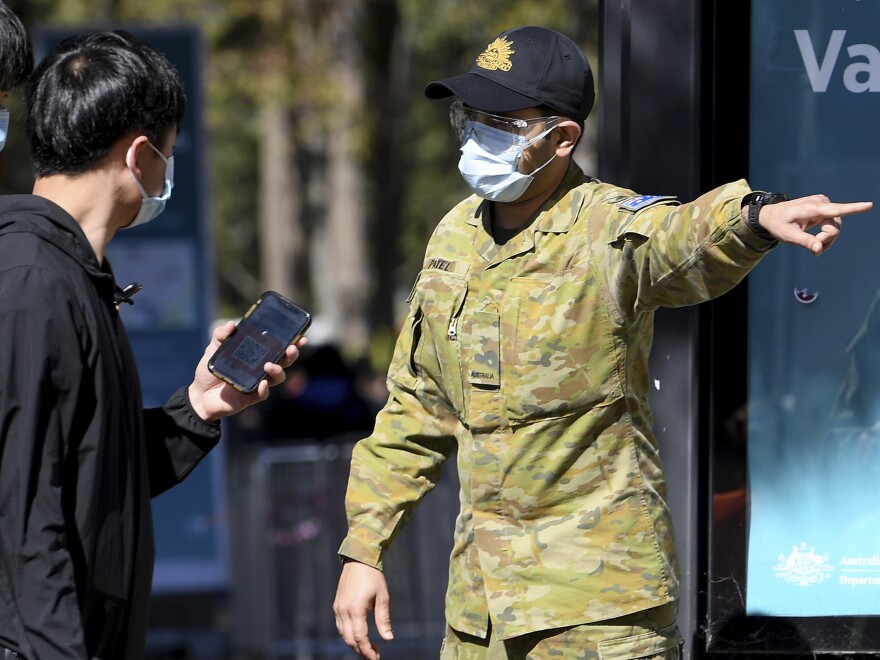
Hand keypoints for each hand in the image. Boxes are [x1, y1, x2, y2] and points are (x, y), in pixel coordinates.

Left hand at [187, 320, 306, 421]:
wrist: (199, 394)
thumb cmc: (210, 371)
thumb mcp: (213, 349)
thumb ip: (221, 336)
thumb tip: (232, 324)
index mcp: (256, 355)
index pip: (278, 348)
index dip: (292, 342)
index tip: (300, 335)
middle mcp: (261, 368)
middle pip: (284, 361)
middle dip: (292, 354)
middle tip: (292, 347)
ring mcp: (258, 382)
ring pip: (278, 377)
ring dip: (278, 370)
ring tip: (269, 365)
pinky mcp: (251, 396)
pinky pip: (263, 394)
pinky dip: (265, 389)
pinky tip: (262, 384)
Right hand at [334, 560, 392, 658]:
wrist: (358, 559)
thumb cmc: (373, 577)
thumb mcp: (383, 597)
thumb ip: (383, 619)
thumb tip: (389, 639)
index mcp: (356, 609)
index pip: (360, 638)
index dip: (368, 651)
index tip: (376, 658)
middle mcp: (343, 610)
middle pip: (350, 640)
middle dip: (362, 651)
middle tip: (375, 654)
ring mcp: (338, 608)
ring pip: (343, 635)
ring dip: (355, 644)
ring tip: (369, 647)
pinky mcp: (336, 606)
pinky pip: (340, 626)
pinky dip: (349, 635)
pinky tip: (359, 636)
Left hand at [751, 194, 872, 254]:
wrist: (771, 215)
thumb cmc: (778, 224)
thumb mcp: (788, 236)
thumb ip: (804, 242)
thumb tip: (818, 250)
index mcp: (811, 208)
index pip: (836, 209)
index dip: (854, 208)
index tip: (869, 205)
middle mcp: (820, 203)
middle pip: (835, 227)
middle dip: (826, 240)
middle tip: (813, 250)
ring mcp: (823, 203)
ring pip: (835, 227)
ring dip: (826, 239)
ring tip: (813, 246)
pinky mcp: (825, 207)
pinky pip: (832, 224)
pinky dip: (826, 235)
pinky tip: (816, 241)